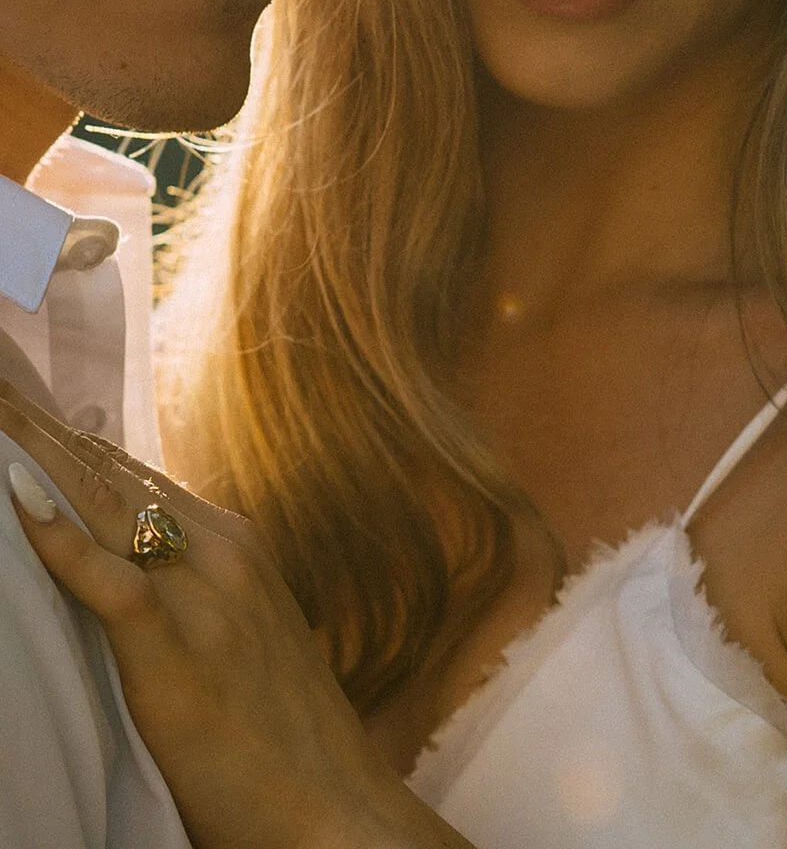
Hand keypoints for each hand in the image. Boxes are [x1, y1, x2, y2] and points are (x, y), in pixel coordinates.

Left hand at [0, 380, 469, 848]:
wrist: (335, 808)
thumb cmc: (282, 735)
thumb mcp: (241, 640)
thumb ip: (195, 593)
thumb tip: (134, 563)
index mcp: (235, 545)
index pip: (133, 474)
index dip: (70, 435)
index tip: (21, 399)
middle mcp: (223, 551)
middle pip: (113, 472)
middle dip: (42, 425)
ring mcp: (208, 596)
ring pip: (108, 503)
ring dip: (39, 453)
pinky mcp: (182, 652)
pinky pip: (111, 581)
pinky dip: (59, 537)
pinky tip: (19, 496)